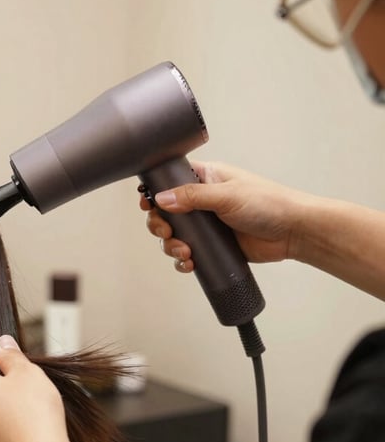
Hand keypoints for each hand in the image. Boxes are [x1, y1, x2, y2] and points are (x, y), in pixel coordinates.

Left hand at [0, 335, 75, 441]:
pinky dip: (2, 425)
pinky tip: (21, 430)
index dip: (4, 366)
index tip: (20, 378)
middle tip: (24, 394)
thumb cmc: (33, 412)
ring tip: (24, 413)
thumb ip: (10, 354)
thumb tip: (2, 343)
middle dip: (0, 385)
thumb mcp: (27, 372)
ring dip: (0, 405)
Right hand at [139, 161, 305, 272]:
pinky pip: (188, 254)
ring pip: (174, 236)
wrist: (293, 232)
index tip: (148, 203)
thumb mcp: (226, 195)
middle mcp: (202, 200)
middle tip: (168, 233)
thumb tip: (161, 198)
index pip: (169, 181)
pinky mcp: (212, 246)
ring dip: (172, 246)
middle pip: (166, 212)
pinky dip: (183, 260)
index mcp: (205, 178)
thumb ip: (192, 196)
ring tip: (185, 253)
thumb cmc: (268, 203)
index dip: (155, 192)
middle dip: (160, 225)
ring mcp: (206, 225)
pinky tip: (189, 263)